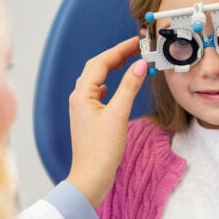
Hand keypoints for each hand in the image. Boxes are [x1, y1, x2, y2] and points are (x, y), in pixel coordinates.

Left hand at [64, 37, 146, 207]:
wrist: (90, 178)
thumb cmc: (101, 150)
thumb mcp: (118, 115)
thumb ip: (129, 88)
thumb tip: (140, 65)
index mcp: (82, 94)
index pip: (102, 62)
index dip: (120, 49)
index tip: (138, 41)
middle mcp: (79, 97)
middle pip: (97, 67)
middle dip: (117, 55)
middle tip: (137, 47)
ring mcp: (83, 108)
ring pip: (97, 79)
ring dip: (113, 68)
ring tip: (130, 61)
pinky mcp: (89, 118)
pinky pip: (98, 93)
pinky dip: (110, 84)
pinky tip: (115, 87)